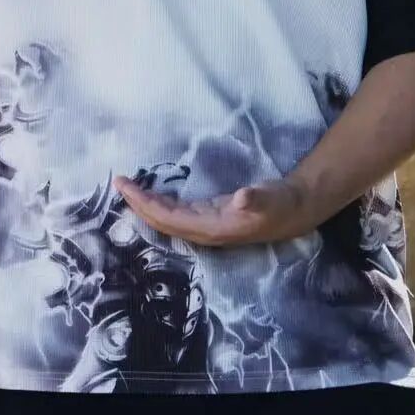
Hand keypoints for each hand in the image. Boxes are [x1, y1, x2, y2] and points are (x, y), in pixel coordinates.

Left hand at [114, 174, 321, 246]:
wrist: (296, 211)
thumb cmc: (282, 205)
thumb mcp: (272, 199)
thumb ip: (257, 199)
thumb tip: (241, 198)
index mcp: (213, 230)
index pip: (169, 220)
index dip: (145, 206)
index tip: (126, 188)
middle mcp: (205, 231)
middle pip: (162, 222)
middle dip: (138, 204)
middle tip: (118, 183)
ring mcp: (206, 225)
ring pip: (167, 218)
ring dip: (146, 204)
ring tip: (128, 187)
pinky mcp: (210, 216)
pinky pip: (176, 212)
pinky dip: (160, 202)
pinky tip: (151, 193)